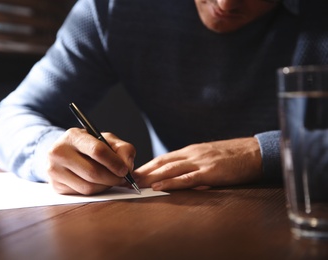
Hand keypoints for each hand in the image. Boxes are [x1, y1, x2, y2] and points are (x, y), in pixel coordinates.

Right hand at [47, 128, 135, 194]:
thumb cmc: (90, 146)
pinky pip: (81, 194)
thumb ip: (123, 149)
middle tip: (122, 179)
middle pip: (93, 172)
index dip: (114, 163)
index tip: (125, 170)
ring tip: (110, 179)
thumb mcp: (107, 140)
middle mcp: (59, 152)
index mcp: (73, 136)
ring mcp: (54, 170)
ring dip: (105, 186)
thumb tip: (127, 167)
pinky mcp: (55, 185)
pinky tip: (98, 183)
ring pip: (88, 187)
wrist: (66, 152)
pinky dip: (95, 191)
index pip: (97, 151)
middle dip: (112, 178)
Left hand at [133, 137, 261, 190]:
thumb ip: (193, 165)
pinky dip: (171, 183)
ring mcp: (200, 162)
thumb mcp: (209, 156)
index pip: (163, 158)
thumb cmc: (233, 155)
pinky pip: (187, 178)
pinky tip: (159, 187)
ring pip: (170, 170)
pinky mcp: (210, 172)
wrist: (255, 152)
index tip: (133, 173)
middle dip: (143, 172)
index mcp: (191, 151)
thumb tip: (179, 178)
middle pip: (162, 163)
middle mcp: (192, 154)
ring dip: (151, 177)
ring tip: (136, 184)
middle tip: (127, 180)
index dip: (147, 166)